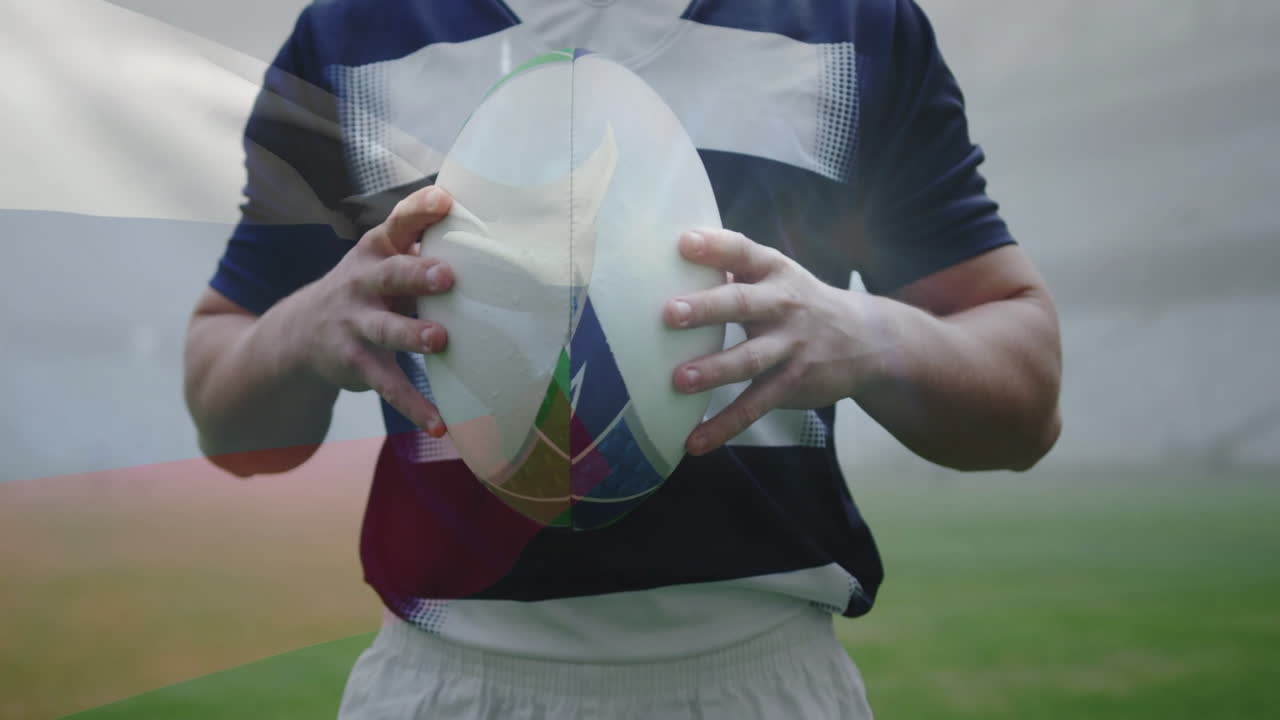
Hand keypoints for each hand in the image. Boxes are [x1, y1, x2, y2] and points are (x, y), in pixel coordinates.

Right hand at [283, 185, 454, 436]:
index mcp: (378, 250)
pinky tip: (439, 423)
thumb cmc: (367, 288)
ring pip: (385, 329)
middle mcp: (363, 282)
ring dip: (412, 335)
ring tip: (440, 340)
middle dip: (417, 273)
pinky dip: (413, 406)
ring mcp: (356, 323)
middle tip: (447, 275)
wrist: (299, 333)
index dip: (420, 211)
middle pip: (390, 274)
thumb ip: (424, 251)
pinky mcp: (355, 362)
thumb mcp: (384, 261)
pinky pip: (387, 385)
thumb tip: (492, 239)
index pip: (398, 224)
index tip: (445, 200)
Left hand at [664, 229, 881, 454]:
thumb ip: (735, 269)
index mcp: (774, 271)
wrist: (866, 341)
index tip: (683, 243)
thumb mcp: (777, 276)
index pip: (743, 252)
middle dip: (707, 308)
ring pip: (749, 359)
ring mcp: (789, 347)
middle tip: (670, 314)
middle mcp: (782, 305)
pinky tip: (694, 442)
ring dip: (715, 370)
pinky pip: (754, 406)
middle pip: (742, 304)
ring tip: (680, 380)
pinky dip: (724, 426)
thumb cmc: (800, 302)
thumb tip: (673, 260)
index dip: (715, 247)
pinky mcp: (790, 384)